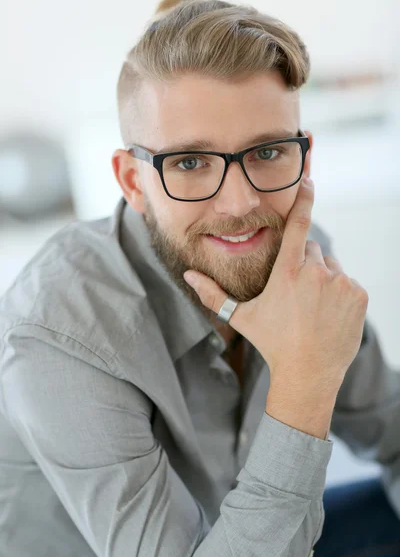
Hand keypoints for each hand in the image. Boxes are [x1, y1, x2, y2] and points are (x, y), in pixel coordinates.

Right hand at [183, 177, 368, 397]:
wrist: (308, 374)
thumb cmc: (272, 344)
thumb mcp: (241, 318)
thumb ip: (212, 295)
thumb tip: (187, 276)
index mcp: (288, 272)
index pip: (298, 225)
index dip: (304, 200)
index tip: (309, 182)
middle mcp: (316, 272)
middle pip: (312, 250)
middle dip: (304, 263)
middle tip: (295, 293)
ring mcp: (340, 284)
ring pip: (330, 268)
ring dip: (322, 279)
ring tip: (311, 308)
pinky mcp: (357, 296)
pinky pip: (347, 284)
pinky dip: (339, 293)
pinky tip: (326, 314)